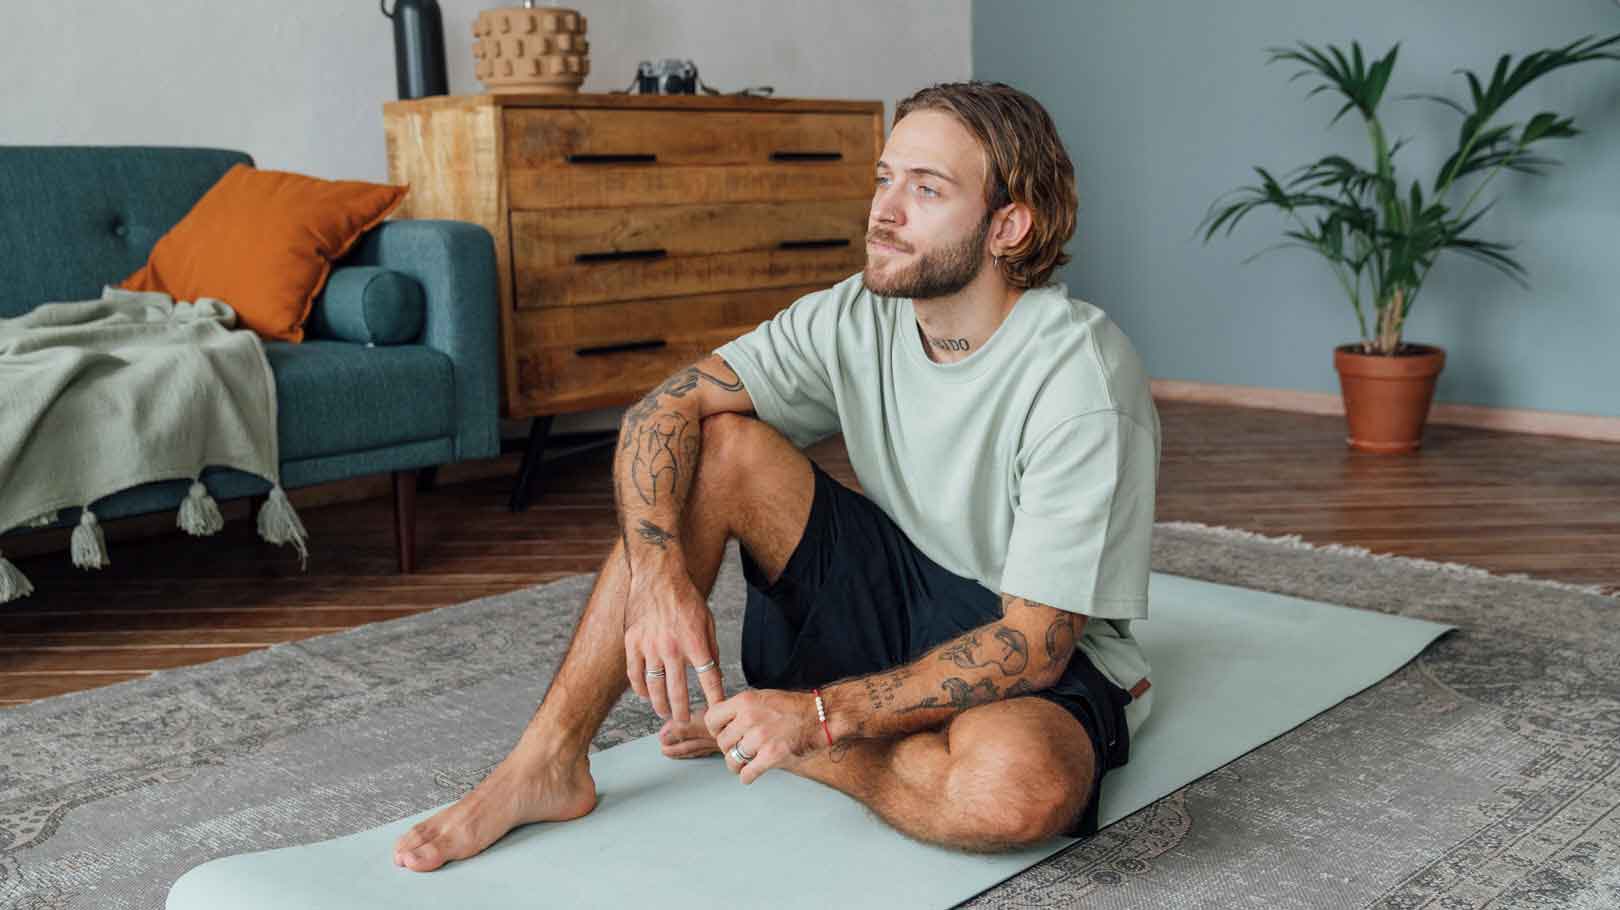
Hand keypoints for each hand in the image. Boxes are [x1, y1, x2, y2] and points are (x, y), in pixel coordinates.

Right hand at [624, 571, 726, 723]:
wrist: (658, 576)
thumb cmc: (686, 598)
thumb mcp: (707, 621)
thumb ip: (711, 649)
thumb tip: (714, 675)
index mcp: (695, 642)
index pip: (708, 679)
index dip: (714, 699)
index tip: (716, 714)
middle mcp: (672, 648)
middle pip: (678, 691)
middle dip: (682, 711)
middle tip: (683, 721)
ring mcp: (649, 646)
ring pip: (654, 687)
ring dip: (660, 704)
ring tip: (665, 712)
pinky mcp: (632, 642)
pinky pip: (635, 674)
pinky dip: (640, 688)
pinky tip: (645, 695)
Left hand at [705, 689, 820, 784]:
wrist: (821, 716)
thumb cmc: (793, 708)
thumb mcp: (762, 698)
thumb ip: (741, 710)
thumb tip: (723, 725)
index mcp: (745, 701)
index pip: (712, 718)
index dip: (716, 729)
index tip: (722, 734)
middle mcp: (749, 718)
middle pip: (722, 742)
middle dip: (729, 749)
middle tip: (739, 750)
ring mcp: (760, 737)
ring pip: (731, 759)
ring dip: (736, 765)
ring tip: (744, 764)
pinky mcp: (772, 755)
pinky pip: (747, 773)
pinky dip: (747, 777)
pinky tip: (751, 774)